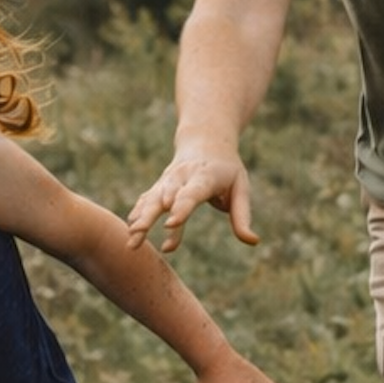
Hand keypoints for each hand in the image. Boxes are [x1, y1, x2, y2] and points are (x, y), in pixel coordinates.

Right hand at [126, 148, 257, 251]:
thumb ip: (242, 216)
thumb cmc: (227, 170)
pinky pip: (146, 199)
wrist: (206, 142)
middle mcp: (182, 177)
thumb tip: (253, 241)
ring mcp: (168, 181)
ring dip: (140, 219)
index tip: (171, 223)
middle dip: (150, 215)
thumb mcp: (240, 189)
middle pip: (164, 197)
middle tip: (139, 233)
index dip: (181, 208)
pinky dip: (138, 212)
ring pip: (150, 199)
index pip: (191, 194)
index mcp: (204, 177)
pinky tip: (131, 228)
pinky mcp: (159, 186)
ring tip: (132, 240)